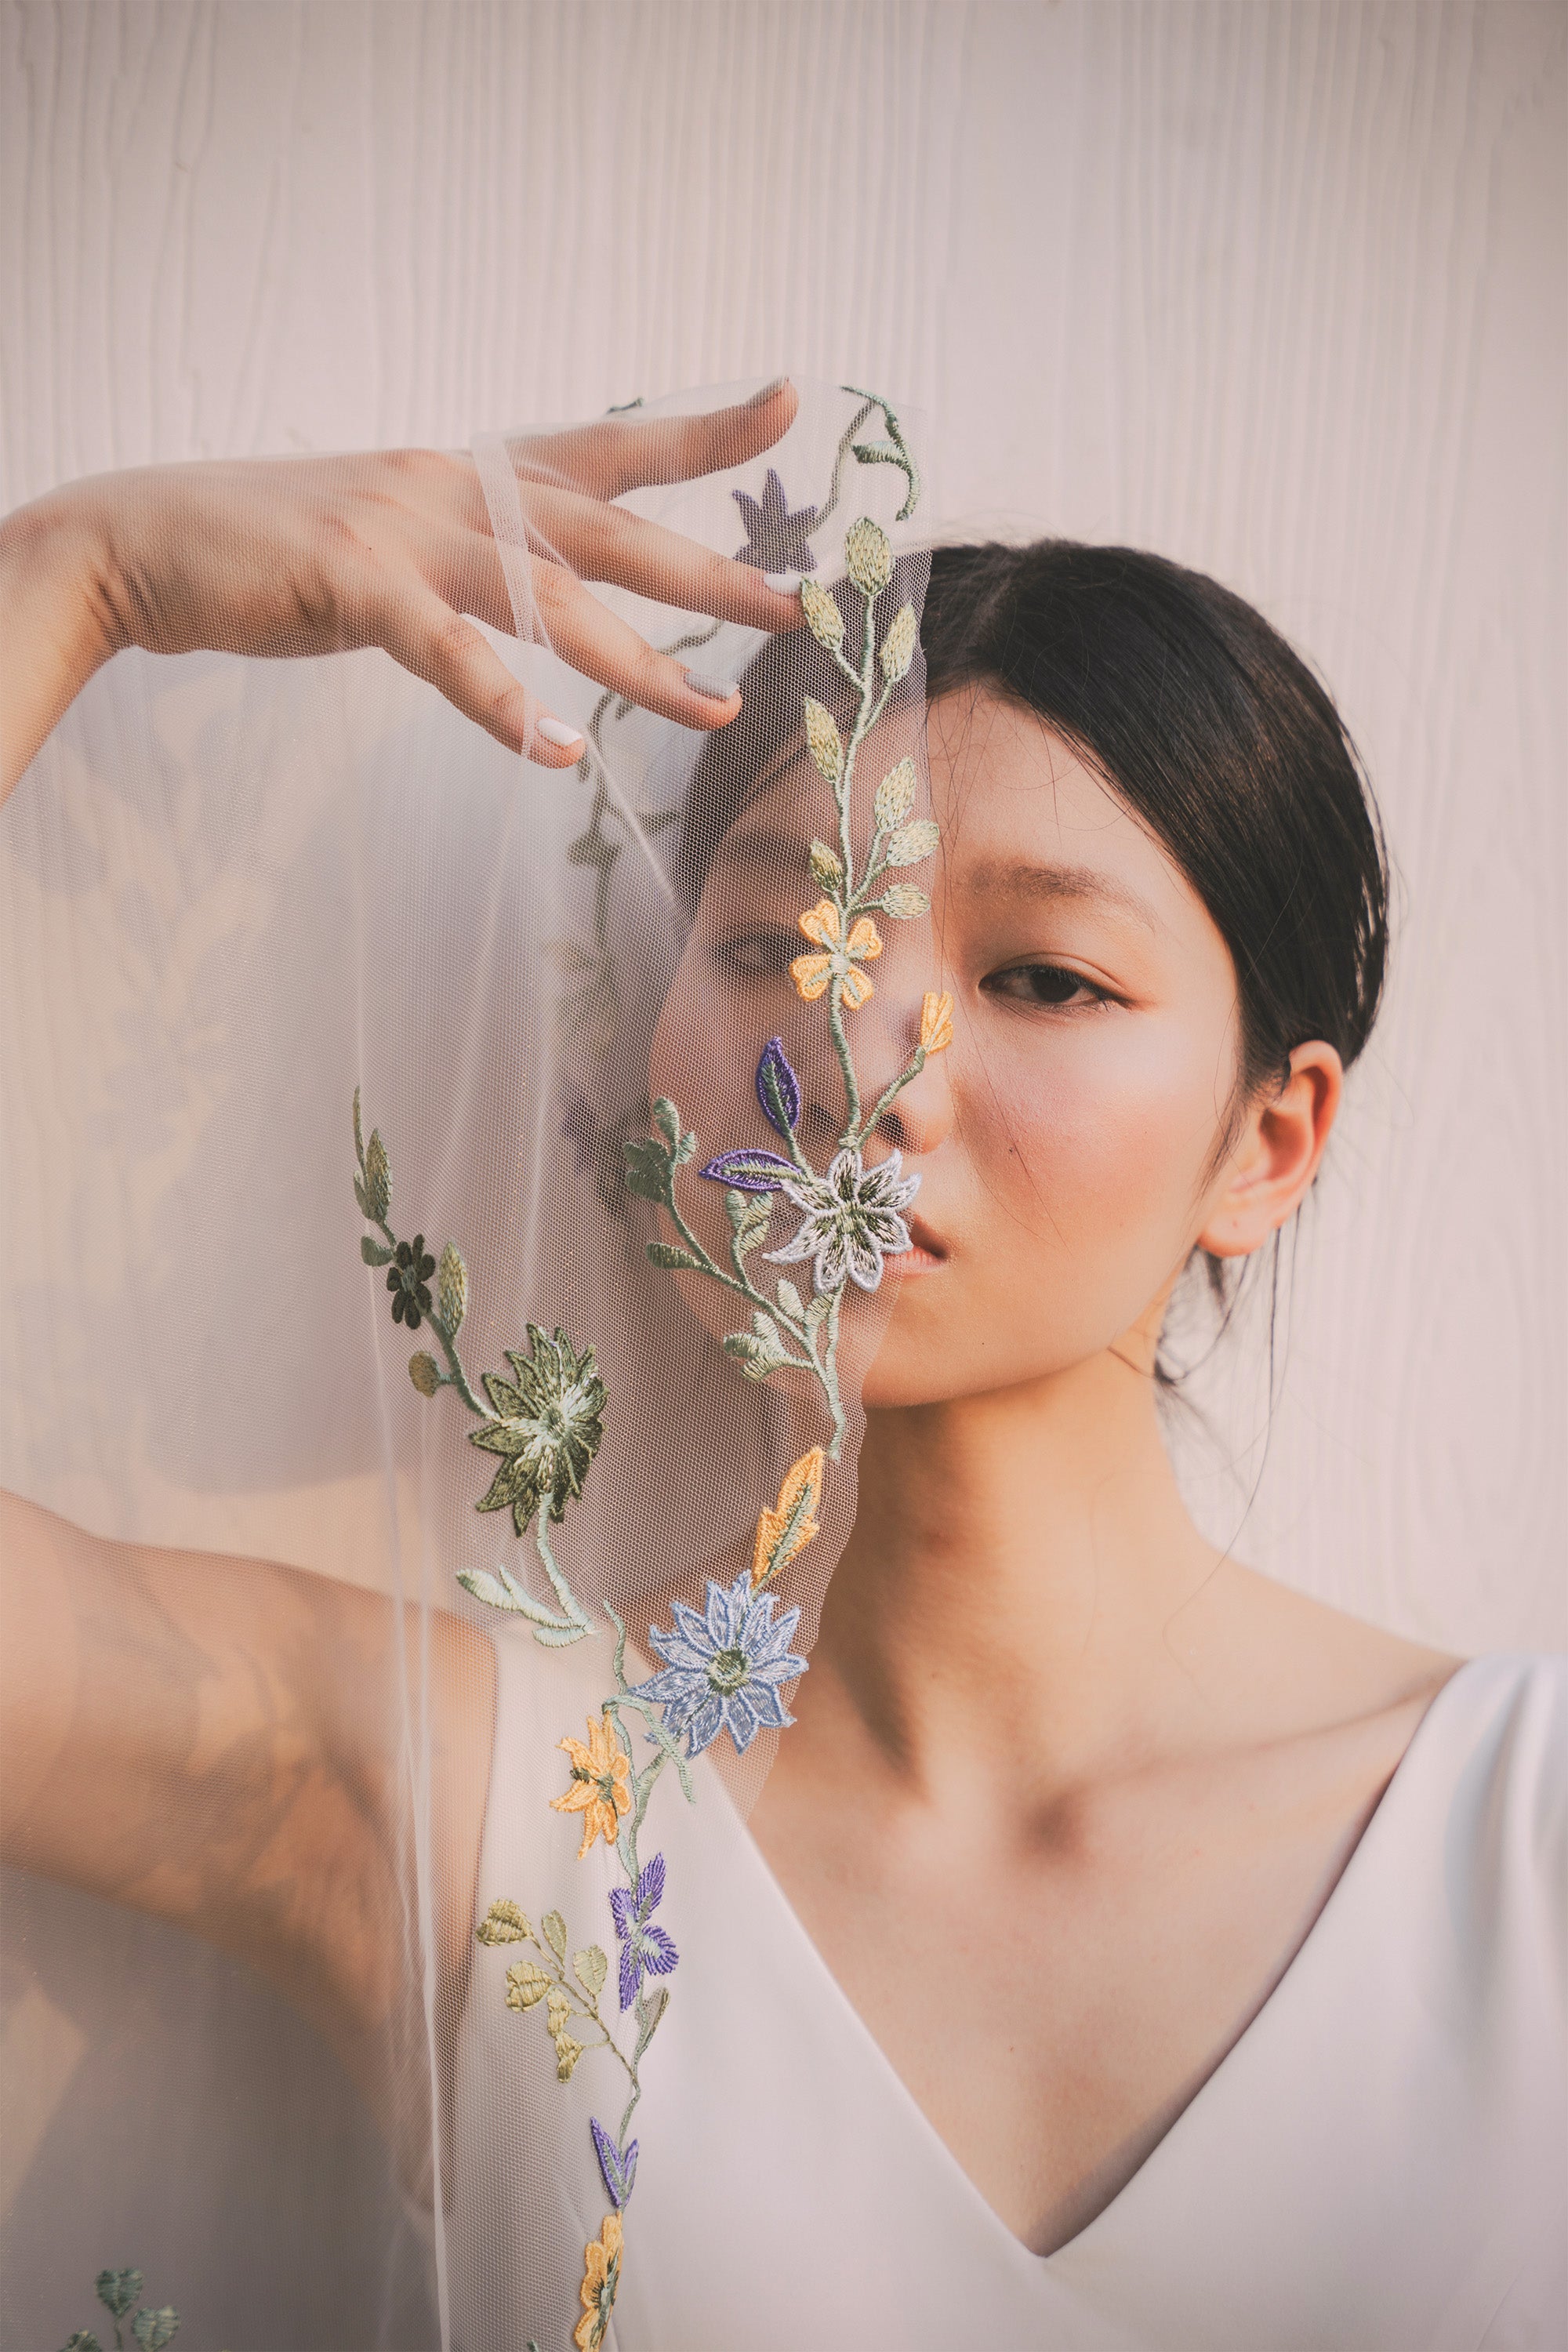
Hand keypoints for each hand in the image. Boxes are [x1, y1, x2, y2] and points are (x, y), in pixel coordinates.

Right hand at [0, 381, 801, 798]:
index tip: (784, 404)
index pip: (607, 447)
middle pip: (610, 529)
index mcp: (470, 475)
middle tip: (796, 603)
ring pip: (550, 597)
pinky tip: (557, 750)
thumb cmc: (279, 551)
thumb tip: (545, 590)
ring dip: (639, 660)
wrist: (146, 539)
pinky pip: (447, 653)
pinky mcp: (354, 587)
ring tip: (715, 708)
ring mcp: (406, 533)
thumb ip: (475, 555)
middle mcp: (455, 489)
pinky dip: (503, 702)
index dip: (698, 430)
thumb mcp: (397, 534)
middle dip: (710, 570)